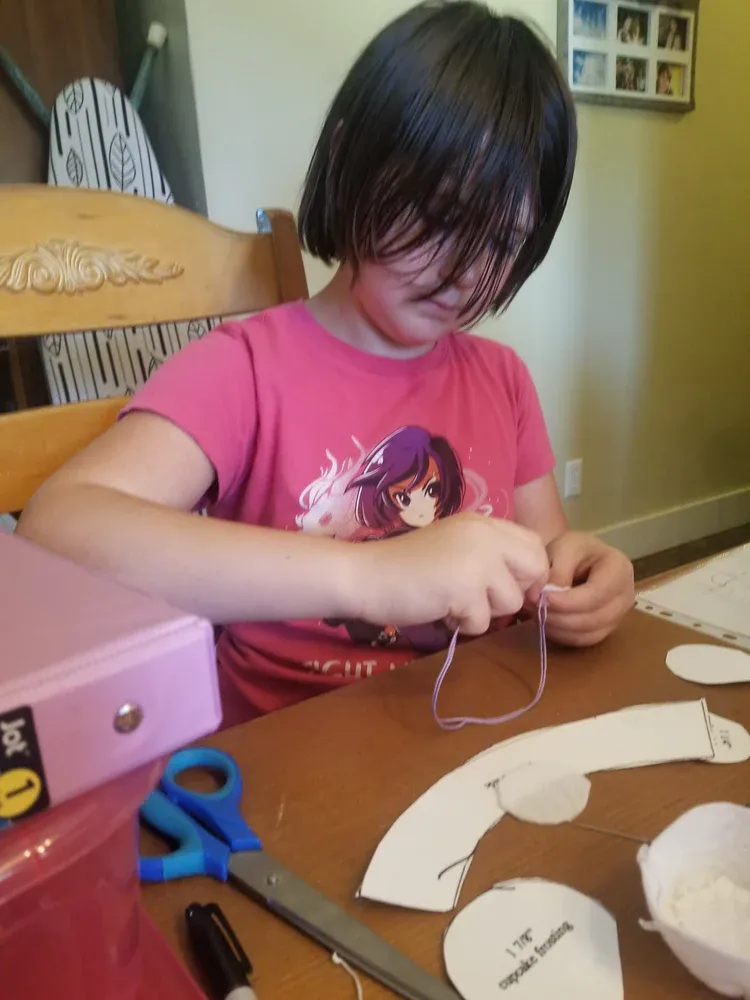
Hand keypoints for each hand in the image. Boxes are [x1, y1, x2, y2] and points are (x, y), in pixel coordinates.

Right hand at [352, 513, 549, 636]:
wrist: (365, 575)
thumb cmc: (406, 566)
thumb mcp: (456, 548)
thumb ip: (490, 556)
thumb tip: (531, 586)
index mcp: (484, 523)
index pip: (535, 545)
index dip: (528, 572)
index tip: (506, 588)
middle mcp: (485, 535)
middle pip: (535, 570)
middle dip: (514, 593)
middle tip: (481, 598)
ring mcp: (477, 560)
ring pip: (512, 601)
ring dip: (483, 612)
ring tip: (451, 600)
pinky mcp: (465, 588)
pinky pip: (483, 622)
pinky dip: (461, 624)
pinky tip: (439, 608)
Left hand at [542, 532, 634, 645]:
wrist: (576, 557)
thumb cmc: (572, 549)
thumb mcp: (563, 548)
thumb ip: (557, 571)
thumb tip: (543, 598)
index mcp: (620, 569)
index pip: (596, 594)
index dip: (568, 601)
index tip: (542, 598)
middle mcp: (625, 595)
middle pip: (594, 618)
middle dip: (560, 617)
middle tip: (534, 607)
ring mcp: (618, 615)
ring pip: (588, 634)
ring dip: (558, 628)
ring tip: (537, 612)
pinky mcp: (605, 629)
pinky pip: (584, 641)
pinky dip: (562, 635)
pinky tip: (547, 621)